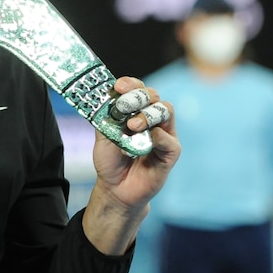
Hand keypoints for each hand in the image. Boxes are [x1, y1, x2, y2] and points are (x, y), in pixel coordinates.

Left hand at [94, 76, 179, 207]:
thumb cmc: (110, 161)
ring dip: (148, 115)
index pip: (138, 89)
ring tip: (132, 126)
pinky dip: (159, 136)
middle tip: (124, 105)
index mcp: (135, 112)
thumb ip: (106, 118)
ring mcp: (163, 135)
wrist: (115, 188)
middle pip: (154, 96)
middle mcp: (152, 120)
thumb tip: (106, 100)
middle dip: (138, 96)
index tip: (118, 87)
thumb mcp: (102, 136)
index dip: (131, 84)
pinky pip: (170, 140)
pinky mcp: (170, 153)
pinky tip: (148, 138)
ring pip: (165, 111)